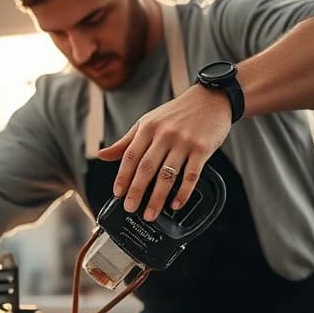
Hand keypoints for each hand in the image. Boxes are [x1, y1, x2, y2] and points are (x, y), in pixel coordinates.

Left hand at [96, 85, 231, 219]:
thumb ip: (126, 141)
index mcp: (148, 128)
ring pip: (167, 174)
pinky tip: (176, 204)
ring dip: (157, 197)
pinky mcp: (202, 149)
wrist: (211, 99)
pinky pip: (191, 174)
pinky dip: (183, 192)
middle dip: (137, 191)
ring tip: (150, 213)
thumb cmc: (177, 113)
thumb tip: (102, 156)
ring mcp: (184, 142)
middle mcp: (165, 135)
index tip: (118, 193)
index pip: (131, 155)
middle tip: (130, 208)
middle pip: (147, 167)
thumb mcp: (148, 122)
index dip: (123, 176)